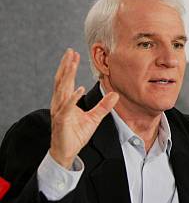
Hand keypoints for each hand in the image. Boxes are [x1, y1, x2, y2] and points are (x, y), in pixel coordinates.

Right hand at [49, 49, 118, 168]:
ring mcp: (59, 111)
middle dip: (66, 66)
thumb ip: (104, 106)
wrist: (66, 151)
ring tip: (72, 63)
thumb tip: (115, 94)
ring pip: (62, 90)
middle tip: (70, 51)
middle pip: (61, 81)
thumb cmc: (76, 134)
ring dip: (67, 76)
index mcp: (65, 101)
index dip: (69, 67)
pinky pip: (67, 107)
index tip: (73, 54)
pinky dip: (73, 97)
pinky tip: (79, 88)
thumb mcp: (94, 118)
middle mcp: (60, 103)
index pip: (66, 80)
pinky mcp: (62, 121)